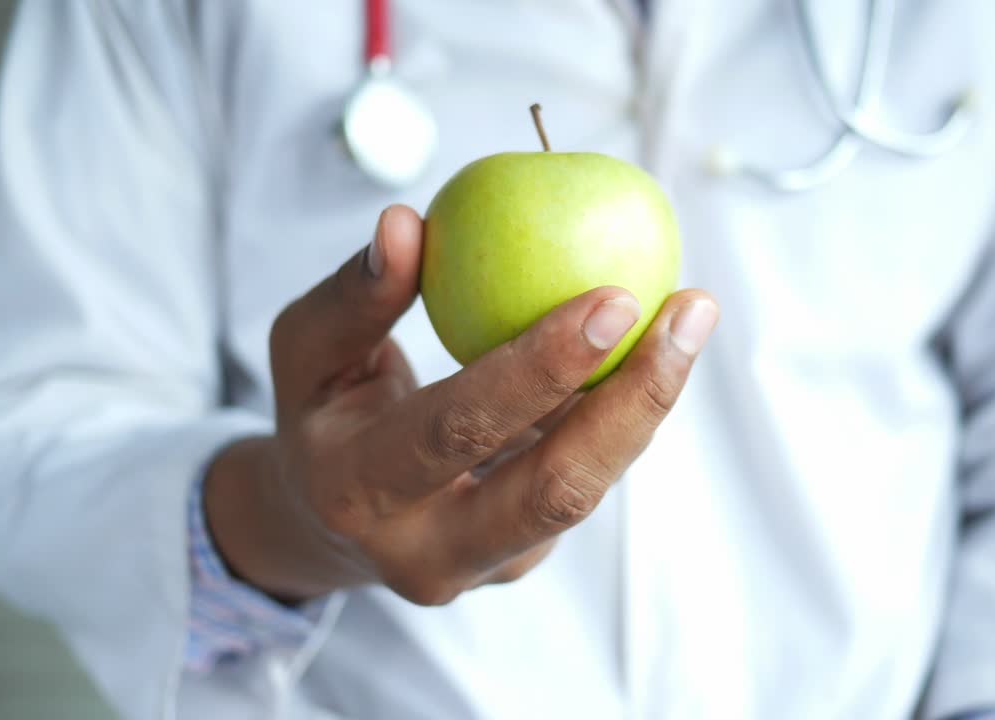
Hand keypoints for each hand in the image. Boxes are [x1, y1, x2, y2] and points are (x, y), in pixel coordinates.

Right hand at [205, 205, 717, 604]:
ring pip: (587, 490)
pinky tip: (648, 347)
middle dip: (634, 402)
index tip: (612, 295)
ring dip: (645, 404)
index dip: (538, 367)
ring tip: (687, 317)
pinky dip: (619, 411)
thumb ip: (351, 297)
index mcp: (358, 493)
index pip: (458, 428)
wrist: (327, 524)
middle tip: (688, 311)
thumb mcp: (306, 353)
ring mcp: (487, 568)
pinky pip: (583, 477)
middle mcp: (428, 553)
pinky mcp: (525, 559)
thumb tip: (406, 223)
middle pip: (555, 492)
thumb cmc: (321, 417)